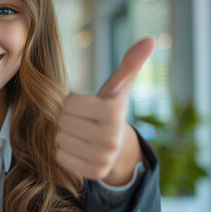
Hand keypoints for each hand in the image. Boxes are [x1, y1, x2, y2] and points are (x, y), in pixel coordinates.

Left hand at [55, 38, 155, 184]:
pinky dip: (64, 152)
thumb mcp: (118, 88)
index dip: (73, 103)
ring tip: (82, 135)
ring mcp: (103, 157)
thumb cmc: (110, 111)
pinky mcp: (93, 172)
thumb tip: (150, 39)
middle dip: (68, 119)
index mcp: (113, 112)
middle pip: (63, 121)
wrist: (119, 148)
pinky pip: (60, 157)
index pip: (69, 103)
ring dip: (65, 136)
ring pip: (59, 139)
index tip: (87, 108)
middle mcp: (110, 137)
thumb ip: (129, 64)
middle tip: (83, 122)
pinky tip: (79, 149)